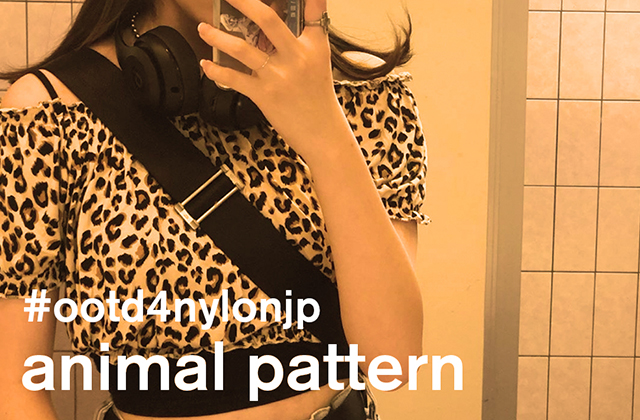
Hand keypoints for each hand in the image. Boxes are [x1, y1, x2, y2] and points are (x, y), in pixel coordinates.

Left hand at [198, 0, 351, 160]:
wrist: (322, 132)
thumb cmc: (318, 97)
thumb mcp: (320, 62)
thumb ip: (307, 38)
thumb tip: (286, 22)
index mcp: (313, 46)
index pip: (311, 10)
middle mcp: (296, 57)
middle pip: (267, 20)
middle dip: (243, 2)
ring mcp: (279, 76)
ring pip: (243, 49)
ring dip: (218, 37)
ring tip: (202, 28)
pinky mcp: (265, 95)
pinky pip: (235, 79)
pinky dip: (217, 71)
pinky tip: (205, 64)